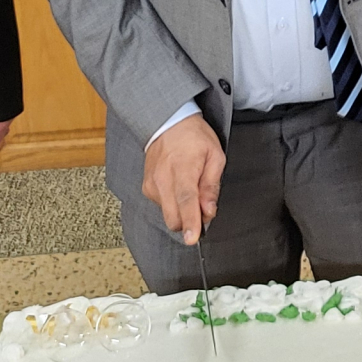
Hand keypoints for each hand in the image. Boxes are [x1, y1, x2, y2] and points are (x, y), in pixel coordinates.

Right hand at [143, 114, 226, 243]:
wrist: (168, 122)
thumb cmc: (194, 137)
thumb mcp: (215, 156)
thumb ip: (211, 186)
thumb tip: (209, 210)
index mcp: (183, 169)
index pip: (186, 201)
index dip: (190, 222)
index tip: (192, 238)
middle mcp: (163, 179)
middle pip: (173, 217)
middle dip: (189, 222)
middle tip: (203, 208)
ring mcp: (152, 184)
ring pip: (167, 214)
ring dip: (181, 212)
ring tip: (191, 188)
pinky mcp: (146, 187)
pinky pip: (161, 206)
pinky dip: (173, 204)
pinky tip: (178, 186)